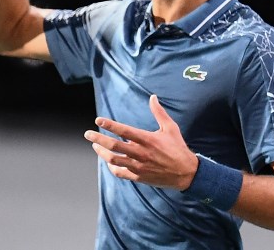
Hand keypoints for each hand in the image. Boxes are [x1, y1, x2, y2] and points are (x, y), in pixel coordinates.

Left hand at [84, 95, 198, 190]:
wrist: (185, 173)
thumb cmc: (177, 148)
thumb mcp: (170, 128)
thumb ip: (159, 112)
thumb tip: (153, 97)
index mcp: (147, 139)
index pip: (124, 131)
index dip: (110, 125)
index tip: (99, 120)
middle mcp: (140, 153)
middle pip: (114, 146)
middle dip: (98, 139)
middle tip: (88, 134)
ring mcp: (138, 166)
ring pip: (114, 160)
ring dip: (102, 152)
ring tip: (95, 146)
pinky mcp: (138, 177)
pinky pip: (120, 172)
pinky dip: (112, 167)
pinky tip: (108, 161)